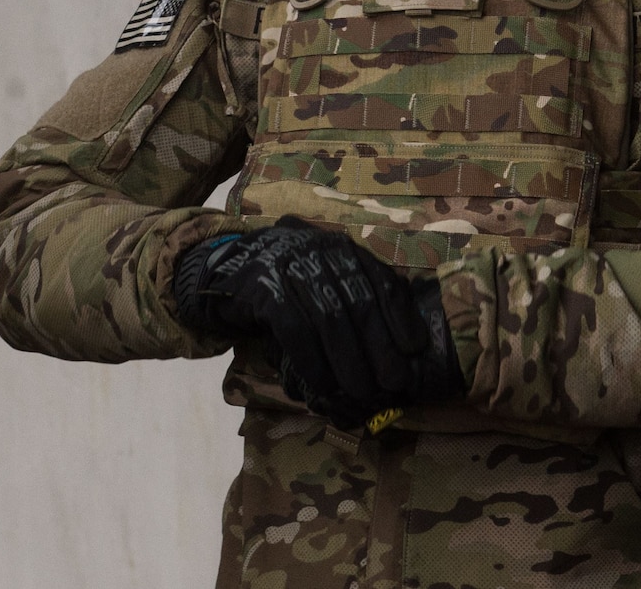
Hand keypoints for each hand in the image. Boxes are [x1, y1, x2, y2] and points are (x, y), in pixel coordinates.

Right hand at [172, 216, 429, 426]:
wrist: (227, 272)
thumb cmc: (287, 283)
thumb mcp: (324, 277)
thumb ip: (356, 295)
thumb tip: (402, 342)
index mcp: (341, 248)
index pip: (381, 280)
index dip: (400, 317)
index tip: (414, 351)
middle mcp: (318, 250)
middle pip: (357, 303)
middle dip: (378, 348)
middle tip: (391, 384)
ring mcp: (288, 265)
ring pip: (328, 318)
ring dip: (347, 361)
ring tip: (360, 392)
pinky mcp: (262, 286)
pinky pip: (294, 329)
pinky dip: (311, 361)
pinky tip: (320, 385)